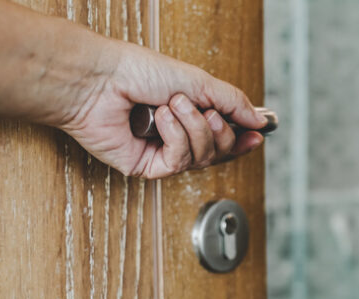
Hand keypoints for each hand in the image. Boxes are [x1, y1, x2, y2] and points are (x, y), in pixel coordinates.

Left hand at [58, 41, 266, 178]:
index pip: (223, 136)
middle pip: (218, 151)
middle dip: (217, 130)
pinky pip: (178, 161)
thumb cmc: (136, 71)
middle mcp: (176, 135)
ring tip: (172, 106)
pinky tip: (160, 120)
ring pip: (202, 158)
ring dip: (193, 128)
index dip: (241, 139)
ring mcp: (161, 152)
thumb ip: (233, 102)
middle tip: (205, 111)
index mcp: (188, 114)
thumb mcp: (198, 81)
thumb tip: (259, 121)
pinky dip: (175, 137)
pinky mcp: (146, 166)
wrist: (99, 79)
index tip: (257, 134)